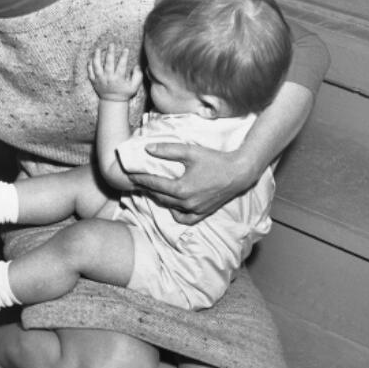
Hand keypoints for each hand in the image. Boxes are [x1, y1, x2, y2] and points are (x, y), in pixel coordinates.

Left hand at [88, 43, 142, 101]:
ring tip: (98, 49)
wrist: (112, 102)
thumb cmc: (124, 93)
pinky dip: (89, 65)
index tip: (126, 49)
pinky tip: (91, 58)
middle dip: (110, 53)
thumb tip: (136, 66)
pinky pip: (90, 72)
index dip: (124, 56)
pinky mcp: (94, 81)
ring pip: (97, 66)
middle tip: (111, 44)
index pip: (121, 65)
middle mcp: (108, 78)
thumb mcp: (134, 87)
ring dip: (97, 57)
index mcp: (118, 79)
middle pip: (108, 63)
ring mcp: (100, 79)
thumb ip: (137, 76)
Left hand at [125, 140, 254, 223]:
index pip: (154, 184)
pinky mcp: (203, 213)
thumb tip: (148, 149)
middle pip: (159, 196)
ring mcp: (195, 210)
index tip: (130, 174)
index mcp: (181, 189)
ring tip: (151, 190)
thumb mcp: (190, 151)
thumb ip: (168, 150)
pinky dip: (176, 213)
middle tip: (137, 182)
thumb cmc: (215, 160)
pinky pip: (184, 218)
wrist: (239, 172)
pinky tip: (172, 205)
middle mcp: (186, 203)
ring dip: (159, 198)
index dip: (140, 178)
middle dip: (147, 188)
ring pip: (170, 207)